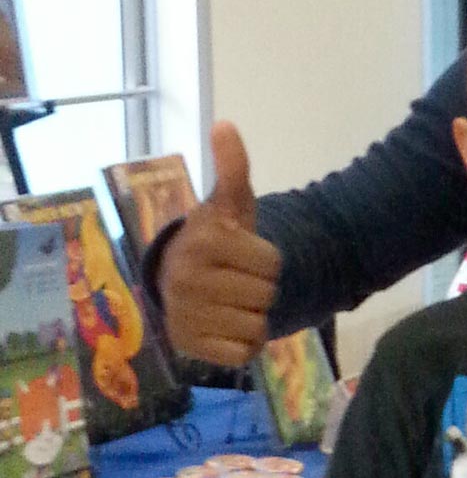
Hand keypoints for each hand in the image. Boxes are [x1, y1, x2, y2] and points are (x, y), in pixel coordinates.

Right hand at [158, 122, 281, 366]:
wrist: (182, 280)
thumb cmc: (216, 240)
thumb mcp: (229, 203)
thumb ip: (233, 167)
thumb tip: (225, 124)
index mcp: (203, 241)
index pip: (274, 264)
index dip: (266, 260)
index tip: (242, 254)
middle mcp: (187, 279)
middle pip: (268, 295)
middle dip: (260, 289)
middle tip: (236, 279)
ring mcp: (185, 315)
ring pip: (258, 325)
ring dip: (253, 316)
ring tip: (229, 301)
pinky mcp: (189, 347)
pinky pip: (244, 352)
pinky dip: (243, 343)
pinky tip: (225, 326)